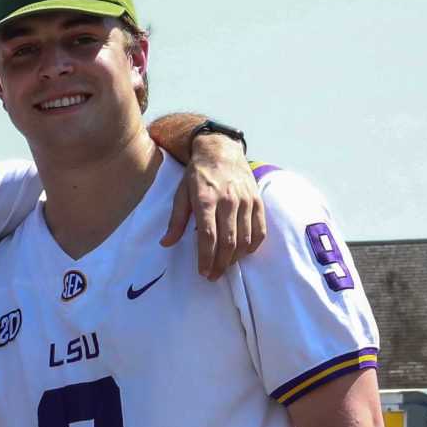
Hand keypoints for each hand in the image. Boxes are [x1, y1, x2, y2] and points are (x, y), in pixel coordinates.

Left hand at [160, 133, 265, 278]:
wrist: (221, 150)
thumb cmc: (198, 174)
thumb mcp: (181, 193)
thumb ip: (176, 220)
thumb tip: (166, 243)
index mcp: (206, 200)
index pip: (208, 236)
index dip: (206, 258)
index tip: (203, 272)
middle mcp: (228, 201)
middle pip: (228, 242)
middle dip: (220, 264)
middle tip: (213, 275)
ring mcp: (245, 201)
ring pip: (245, 239)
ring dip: (235, 258)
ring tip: (225, 266)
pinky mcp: (257, 200)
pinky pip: (260, 230)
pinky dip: (253, 246)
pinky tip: (244, 253)